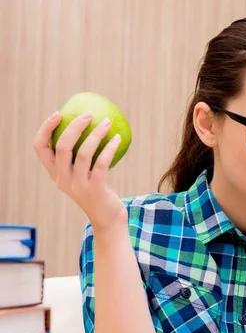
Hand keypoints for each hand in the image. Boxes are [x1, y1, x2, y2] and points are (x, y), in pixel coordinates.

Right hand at [33, 110, 127, 230]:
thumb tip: (91, 125)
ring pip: (83, 153)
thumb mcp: (83, 174)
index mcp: (55, 174)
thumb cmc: (98, 192)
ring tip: (107, 122)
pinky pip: (102, 163)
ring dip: (96, 134)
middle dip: (74, 126)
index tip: (58, 113)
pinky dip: (109, 148)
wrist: (108, 219)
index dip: (46, 129)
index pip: (40, 148)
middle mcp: (62, 179)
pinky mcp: (95, 189)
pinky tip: (118, 138)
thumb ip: (80, 157)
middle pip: (62, 146)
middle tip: (88, 114)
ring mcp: (78, 185)